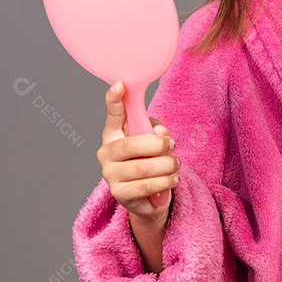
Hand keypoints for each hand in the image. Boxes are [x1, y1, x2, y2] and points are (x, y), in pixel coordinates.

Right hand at [98, 81, 178, 223]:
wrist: (146, 196)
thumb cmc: (148, 160)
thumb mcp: (154, 141)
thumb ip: (156, 131)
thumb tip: (159, 133)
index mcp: (113, 134)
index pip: (113, 115)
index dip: (114, 100)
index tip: (119, 85)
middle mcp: (106, 153)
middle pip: (131, 145)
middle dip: (158, 145)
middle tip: (172, 145)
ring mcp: (110, 175)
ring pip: (143, 167)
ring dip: (166, 165)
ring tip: (175, 164)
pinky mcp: (120, 194)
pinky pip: (147, 185)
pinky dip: (165, 181)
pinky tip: (172, 178)